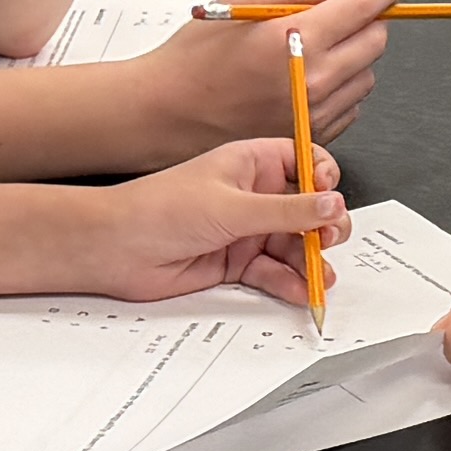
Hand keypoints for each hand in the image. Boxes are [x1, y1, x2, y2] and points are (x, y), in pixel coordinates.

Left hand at [90, 137, 348, 307]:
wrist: (118, 248)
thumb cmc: (160, 210)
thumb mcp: (233, 206)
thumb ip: (287, 210)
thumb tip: (332, 204)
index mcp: (251, 163)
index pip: (305, 161)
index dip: (324, 178)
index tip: (330, 197)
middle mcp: (253, 194)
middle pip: (307, 208)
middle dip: (324, 226)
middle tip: (328, 241)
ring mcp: (246, 229)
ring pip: (293, 244)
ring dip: (310, 260)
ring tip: (319, 275)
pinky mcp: (236, 261)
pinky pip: (273, 271)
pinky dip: (289, 281)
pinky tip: (299, 289)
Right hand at [140, 0, 398, 145]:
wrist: (168, 113)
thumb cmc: (195, 58)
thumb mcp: (242, 1)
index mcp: (297, 38)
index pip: (364, 8)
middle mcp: (314, 79)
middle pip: (375, 41)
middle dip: (367, 21)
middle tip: (342, 13)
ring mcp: (315, 112)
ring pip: (366, 75)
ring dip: (353, 56)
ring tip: (311, 50)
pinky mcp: (311, 135)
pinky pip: (350, 107)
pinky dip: (341, 88)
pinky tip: (307, 79)